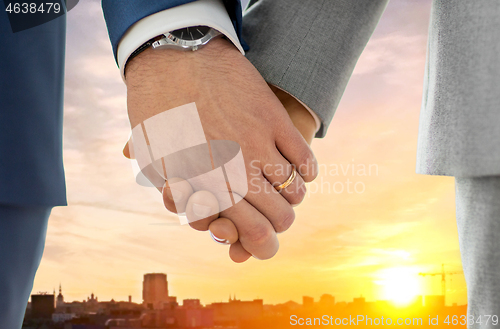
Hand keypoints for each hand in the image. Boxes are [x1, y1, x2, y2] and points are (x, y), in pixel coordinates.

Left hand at [124, 38, 317, 260]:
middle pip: (278, 219)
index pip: (250, 234)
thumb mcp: (157, 162)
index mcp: (203, 188)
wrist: (174, 57)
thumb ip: (180, 196)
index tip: (261, 238)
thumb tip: (205, 222)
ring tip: (285, 190)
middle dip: (278, 224)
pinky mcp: (273, 119)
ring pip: (294, 192)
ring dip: (292, 198)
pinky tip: (301, 170)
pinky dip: (307, 171)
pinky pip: (304, 159)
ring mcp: (257, 145)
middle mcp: (234, 172)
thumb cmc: (159, 112)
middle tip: (276, 216)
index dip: (260, 244)